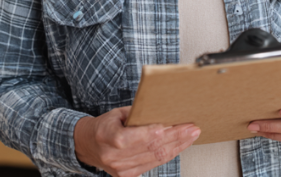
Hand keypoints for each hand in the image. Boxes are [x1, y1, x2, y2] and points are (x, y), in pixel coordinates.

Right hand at [74, 106, 199, 176]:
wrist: (87, 145)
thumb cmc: (105, 126)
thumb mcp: (118, 114)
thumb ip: (139, 114)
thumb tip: (164, 110)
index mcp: (111, 138)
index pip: (141, 136)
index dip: (162, 132)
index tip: (179, 125)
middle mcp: (116, 157)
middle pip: (153, 148)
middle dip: (176, 137)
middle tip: (193, 129)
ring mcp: (122, 170)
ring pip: (156, 158)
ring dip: (177, 146)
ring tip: (191, 136)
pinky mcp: (128, 176)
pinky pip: (153, 164)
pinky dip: (168, 154)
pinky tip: (179, 146)